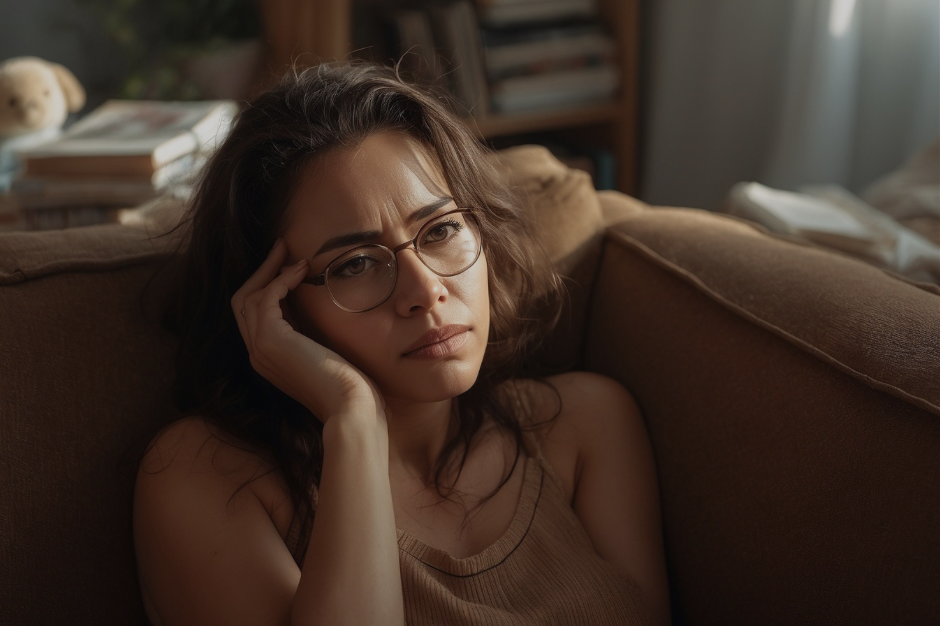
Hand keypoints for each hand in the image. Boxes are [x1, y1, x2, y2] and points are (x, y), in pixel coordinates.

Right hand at [231, 238, 384, 423]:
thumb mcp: (326, 352)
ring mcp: (259, 349)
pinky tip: (302, 271)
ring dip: (269, 270)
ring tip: (293, 254)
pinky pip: (264, 298)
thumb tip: (317, 305)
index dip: (268, 286)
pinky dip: (280, 280)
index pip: (255, 314)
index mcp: (269, 358)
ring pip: (247, 296)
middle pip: (242, 301)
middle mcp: (257, 354)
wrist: (351, 408)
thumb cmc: (349, 386)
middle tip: (283, 247)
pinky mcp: (269, 341)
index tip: (289, 266)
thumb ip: (313, 333)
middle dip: (262, 272)